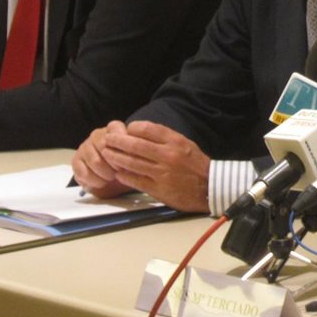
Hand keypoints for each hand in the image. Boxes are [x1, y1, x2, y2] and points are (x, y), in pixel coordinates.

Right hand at [72, 123, 134, 197]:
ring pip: (94, 161)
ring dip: (105, 174)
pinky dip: (94, 181)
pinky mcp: (76, 160)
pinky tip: (101, 183)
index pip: (117, 133)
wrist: (111, 179)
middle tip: (120, 172)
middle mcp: (98, 134)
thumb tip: (139, 157)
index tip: (129, 160)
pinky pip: (83, 172)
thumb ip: (137, 154)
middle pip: (104, 147)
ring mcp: (85, 146)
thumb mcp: (135, 158)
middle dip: (114, 164)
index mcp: (114, 128)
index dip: (124, 150)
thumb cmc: (126, 165)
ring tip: (111, 178)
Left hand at [93, 120, 211, 212]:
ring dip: (116, 158)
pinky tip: (117, 173)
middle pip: (136, 145)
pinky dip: (124, 176)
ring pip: (132, 162)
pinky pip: (136, 180)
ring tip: (107, 154)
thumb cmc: (196, 165)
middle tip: (107, 139)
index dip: (133, 128)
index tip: (126, 129)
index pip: (148, 129)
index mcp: (175, 142)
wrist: (209, 187)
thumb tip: (142, 133)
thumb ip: (166, 139)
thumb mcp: (185, 144)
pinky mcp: (158, 188)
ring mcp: (162, 172)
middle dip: (118, 141)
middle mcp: (168, 155)